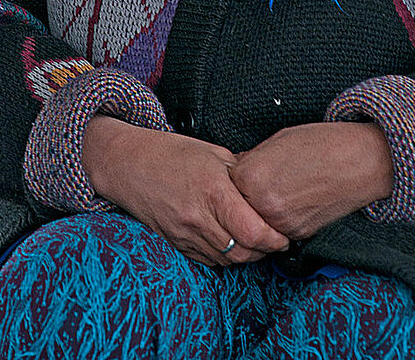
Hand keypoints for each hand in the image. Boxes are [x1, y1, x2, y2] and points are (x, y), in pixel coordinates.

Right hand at [82, 116, 288, 265]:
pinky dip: (225, 256)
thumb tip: (269, 186)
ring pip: (228, 261)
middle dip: (265, 250)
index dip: (275, 238)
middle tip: (276, 239)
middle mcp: (199, 218)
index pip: (253, 231)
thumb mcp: (213, 153)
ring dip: (247, 255)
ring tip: (256, 240)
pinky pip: (209, 260)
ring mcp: (185, 234)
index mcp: (214, 191)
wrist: (129, 164)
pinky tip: (232, 241)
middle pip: (244, 253)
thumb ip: (241, 174)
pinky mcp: (176, 244)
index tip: (285, 233)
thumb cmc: (171, 153)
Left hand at [228, 121, 393, 239]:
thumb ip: (251, 160)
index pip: (225, 187)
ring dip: (260, 213)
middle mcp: (263, 205)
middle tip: (259, 186)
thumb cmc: (320, 144)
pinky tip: (292, 201)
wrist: (359, 160)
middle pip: (238, 209)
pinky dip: (280, 220)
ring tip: (278, 192)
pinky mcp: (299, 234)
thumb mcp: (276, 142)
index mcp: (251, 177)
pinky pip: (278, 231)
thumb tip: (236, 172)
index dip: (234, 179)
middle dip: (244, 199)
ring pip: (257, 224)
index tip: (244, 173)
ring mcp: (281, 223)